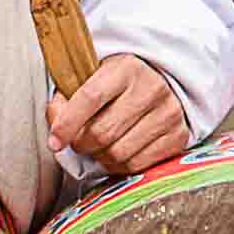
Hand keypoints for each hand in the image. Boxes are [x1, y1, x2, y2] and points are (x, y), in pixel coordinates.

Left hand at [50, 52, 191, 179]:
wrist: (163, 81)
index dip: (67, 123)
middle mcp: (151, 88)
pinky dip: (119, 166)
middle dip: (81, 144)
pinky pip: (138, 165)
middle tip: (77, 142)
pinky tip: (114, 154)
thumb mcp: (92, 76)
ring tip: (96, 147)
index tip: (54, 141)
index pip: (90, 98)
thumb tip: (57, 133)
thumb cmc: (118, 83)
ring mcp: (168, 113)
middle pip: (102, 132)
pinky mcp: (178, 136)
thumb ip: (68, 98)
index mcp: (125, 67)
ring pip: (119, 153)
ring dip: (99, 157)